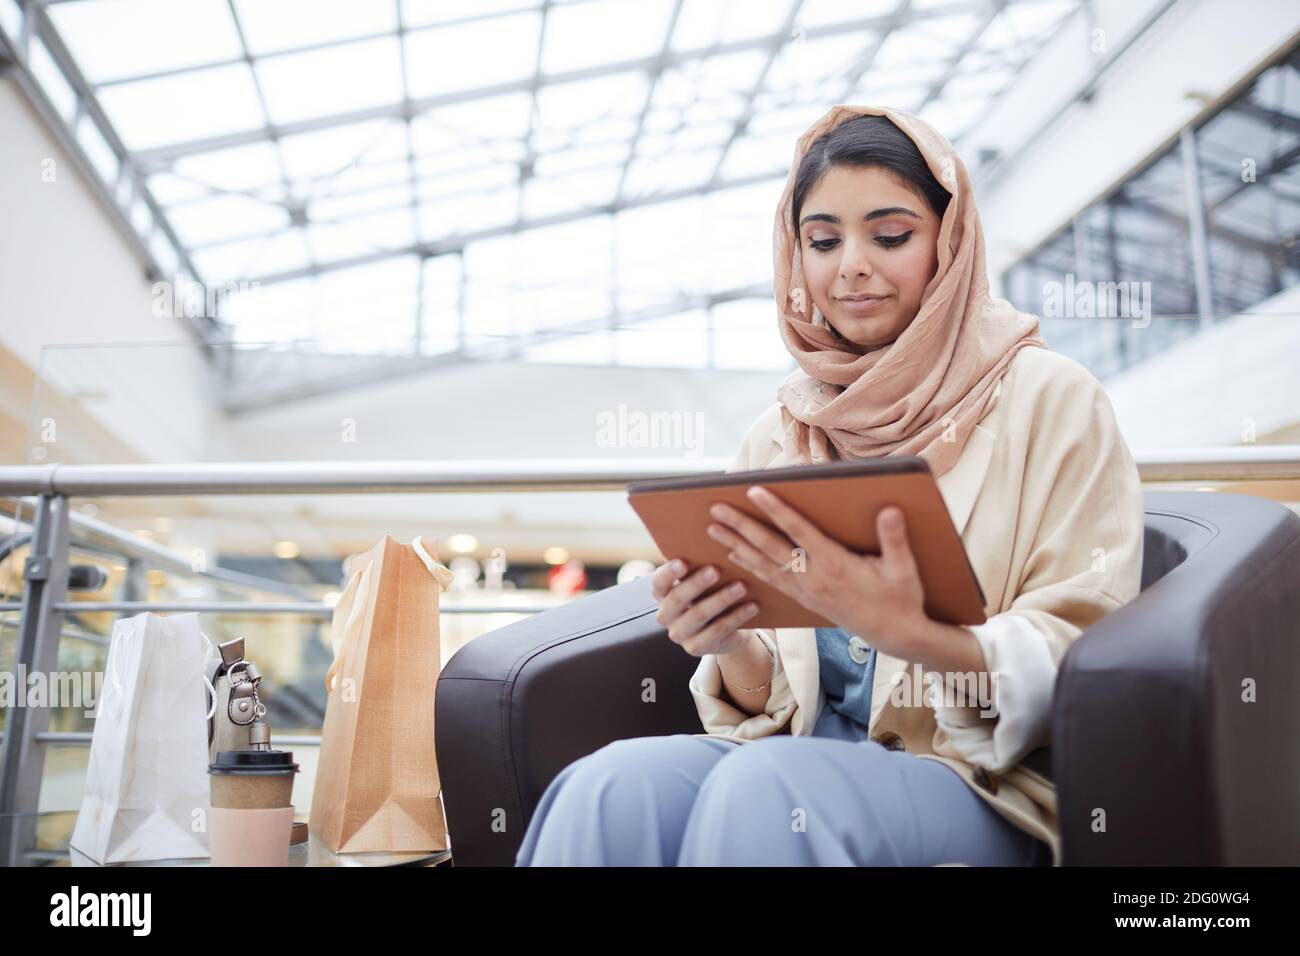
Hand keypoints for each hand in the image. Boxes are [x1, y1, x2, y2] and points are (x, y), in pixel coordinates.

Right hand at [649, 559, 759, 656]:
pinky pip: (718, 631)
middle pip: (677, 599)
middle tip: (716, 570)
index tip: (683, 562)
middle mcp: (666, 615)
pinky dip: (736, 617)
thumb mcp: (703, 583)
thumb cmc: (712, 594)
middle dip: (697, 583)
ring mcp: (679, 634)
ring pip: (699, 615)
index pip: (659, 582)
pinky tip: (752, 605)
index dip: (669, 573)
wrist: (726, 630)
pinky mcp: (696, 648)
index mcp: (662, 594)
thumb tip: (718, 542)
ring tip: (741, 586)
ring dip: (721, 599)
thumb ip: (701, 567)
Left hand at [705, 486, 930, 660]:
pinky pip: (769, 580)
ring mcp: (805, 590)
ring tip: (712, 529)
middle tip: (715, 509)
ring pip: (763, 564)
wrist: (894, 635)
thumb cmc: (901, 599)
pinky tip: (734, 555)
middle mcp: (813, 577)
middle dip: (741, 527)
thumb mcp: (904, 570)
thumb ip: (894, 539)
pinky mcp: (804, 598)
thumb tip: (890, 510)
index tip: (754, 491)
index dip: (776, 510)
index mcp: (835, 565)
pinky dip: (749, 565)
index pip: (799, 532)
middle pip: (769, 547)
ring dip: (736, 545)